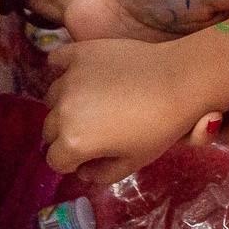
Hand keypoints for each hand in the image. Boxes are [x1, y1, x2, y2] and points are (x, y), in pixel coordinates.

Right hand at [43, 38, 205, 182]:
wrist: (179, 82)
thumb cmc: (159, 128)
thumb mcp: (133, 162)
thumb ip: (102, 174)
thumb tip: (83, 172)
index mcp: (74, 142)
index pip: (56, 160)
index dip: (73, 162)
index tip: (90, 156)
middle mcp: (62, 111)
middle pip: (50, 131)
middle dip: (66, 135)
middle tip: (95, 130)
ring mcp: (68, 79)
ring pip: (52, 98)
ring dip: (65, 104)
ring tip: (93, 102)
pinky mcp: (77, 53)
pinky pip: (56, 62)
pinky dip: (61, 69)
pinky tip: (79, 75)